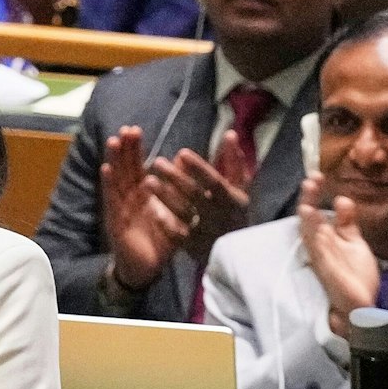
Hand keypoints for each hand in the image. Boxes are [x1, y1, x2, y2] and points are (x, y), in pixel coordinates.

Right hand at [101, 126, 186, 293]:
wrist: (147, 269)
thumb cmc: (160, 241)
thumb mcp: (175, 212)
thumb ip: (179, 187)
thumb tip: (183, 159)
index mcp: (141, 195)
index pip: (136, 167)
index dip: (135, 150)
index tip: (135, 130)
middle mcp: (129, 199)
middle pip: (125, 169)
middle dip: (124, 150)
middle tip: (126, 129)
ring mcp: (120, 209)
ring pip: (116, 180)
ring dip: (114, 161)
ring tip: (113, 142)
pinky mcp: (116, 222)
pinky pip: (111, 201)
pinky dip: (108, 185)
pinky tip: (106, 170)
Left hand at [148, 131, 253, 258]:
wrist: (238, 254)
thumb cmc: (236, 214)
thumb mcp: (240, 189)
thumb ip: (234, 162)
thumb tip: (230, 134)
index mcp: (231, 199)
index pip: (214, 181)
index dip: (199, 167)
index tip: (181, 153)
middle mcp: (219, 215)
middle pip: (195, 195)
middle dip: (175, 178)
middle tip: (157, 162)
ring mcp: (205, 232)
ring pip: (183, 213)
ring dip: (165, 197)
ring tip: (147, 181)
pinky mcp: (193, 247)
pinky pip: (177, 235)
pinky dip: (165, 223)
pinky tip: (151, 210)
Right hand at [297, 175, 379, 338]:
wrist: (362, 307)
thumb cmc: (356, 277)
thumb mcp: (354, 243)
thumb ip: (347, 223)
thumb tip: (342, 199)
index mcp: (327, 239)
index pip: (317, 213)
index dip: (316, 195)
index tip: (318, 177)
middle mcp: (321, 247)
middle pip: (310, 219)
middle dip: (310, 198)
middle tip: (311, 179)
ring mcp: (322, 258)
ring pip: (310, 232)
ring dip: (308, 213)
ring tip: (308, 193)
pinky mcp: (325, 269)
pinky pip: (318, 249)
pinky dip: (314, 234)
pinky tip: (312, 219)